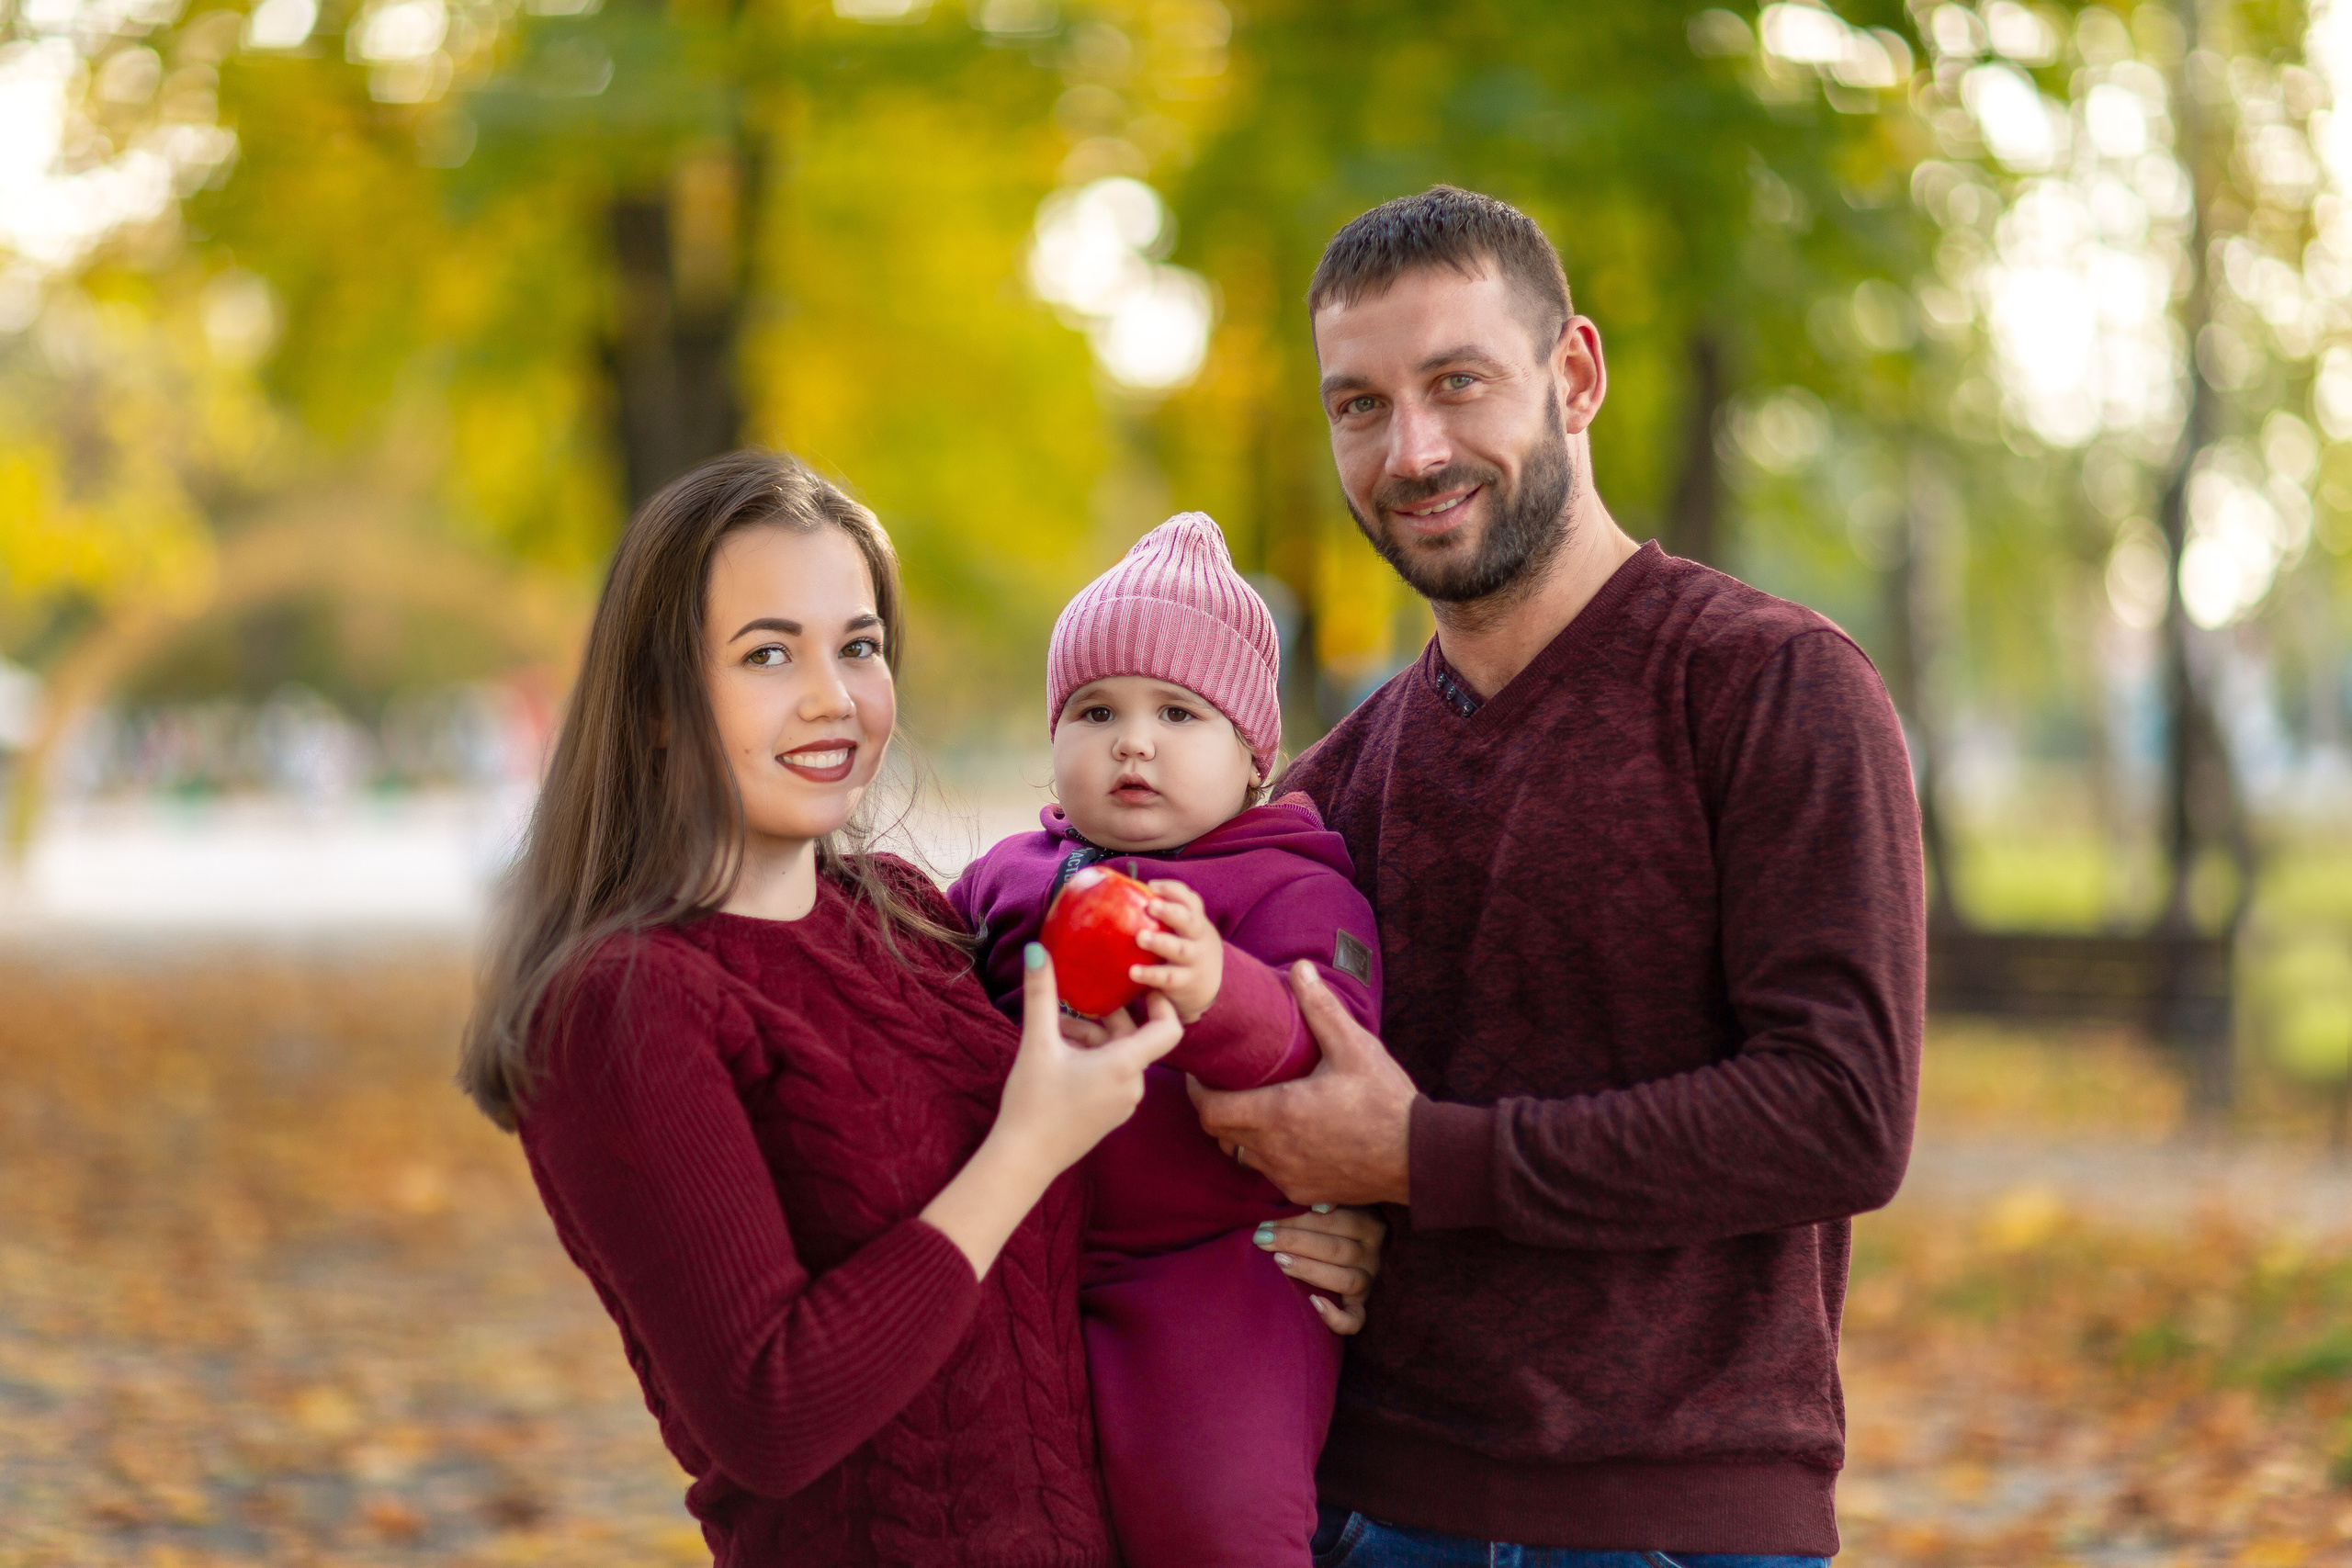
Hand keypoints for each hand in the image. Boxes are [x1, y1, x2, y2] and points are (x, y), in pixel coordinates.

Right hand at [999, 944, 1183, 1177]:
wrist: (1024, 1160)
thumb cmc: (1032, 1103)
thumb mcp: (1037, 1043)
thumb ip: (1041, 994)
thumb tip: (1037, 949)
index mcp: (1125, 1066)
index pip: (1168, 1028)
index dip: (1160, 1002)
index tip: (1140, 983)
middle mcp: (1133, 1085)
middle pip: (1133, 1036)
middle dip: (1105, 1016)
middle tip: (1075, 1002)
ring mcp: (1123, 1102)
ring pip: (1119, 1054)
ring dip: (1093, 1036)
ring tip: (1056, 1028)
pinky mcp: (1111, 1113)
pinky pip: (1112, 1074)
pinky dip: (1093, 1057)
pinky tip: (1059, 1054)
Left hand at [1130, 880, 1222, 1022]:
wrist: (1208, 986)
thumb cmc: (1185, 947)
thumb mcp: (1185, 930)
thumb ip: (1168, 913)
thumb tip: (1131, 890)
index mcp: (1197, 922)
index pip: (1190, 901)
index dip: (1173, 891)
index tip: (1152, 886)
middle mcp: (1199, 939)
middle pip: (1189, 922)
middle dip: (1170, 912)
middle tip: (1150, 906)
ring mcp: (1194, 962)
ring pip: (1179, 950)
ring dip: (1160, 942)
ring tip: (1140, 937)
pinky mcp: (1185, 983)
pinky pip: (1169, 978)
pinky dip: (1151, 975)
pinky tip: (1133, 972)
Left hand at [1189, 961, 1416, 1206]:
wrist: (1418, 1157)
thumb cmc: (1385, 1100)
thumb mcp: (1355, 1047)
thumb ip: (1321, 1008)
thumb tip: (1300, 968)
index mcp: (1279, 1114)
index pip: (1210, 1112)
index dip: (1199, 1092)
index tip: (1204, 1073)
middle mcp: (1274, 1151)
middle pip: (1219, 1134)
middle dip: (1216, 1108)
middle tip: (1227, 1083)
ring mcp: (1287, 1176)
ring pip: (1242, 1155)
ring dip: (1241, 1133)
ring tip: (1256, 1105)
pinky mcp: (1304, 1192)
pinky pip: (1269, 1173)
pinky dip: (1267, 1154)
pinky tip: (1288, 1133)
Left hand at [1254, 1205, 1384, 1333]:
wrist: (1334, 1249)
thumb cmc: (1322, 1224)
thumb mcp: (1327, 1206)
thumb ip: (1321, 1201)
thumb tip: (1317, 1205)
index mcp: (1368, 1223)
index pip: (1335, 1221)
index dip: (1299, 1220)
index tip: (1267, 1221)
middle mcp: (1372, 1253)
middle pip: (1336, 1249)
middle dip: (1295, 1242)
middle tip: (1263, 1239)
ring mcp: (1369, 1281)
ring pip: (1347, 1280)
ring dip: (1310, 1270)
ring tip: (1280, 1262)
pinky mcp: (1360, 1306)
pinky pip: (1355, 1319)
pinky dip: (1337, 1317)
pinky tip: (1314, 1303)